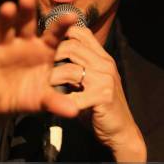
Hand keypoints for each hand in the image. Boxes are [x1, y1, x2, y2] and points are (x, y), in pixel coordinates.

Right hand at [0, 0, 78, 128]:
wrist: (4, 106)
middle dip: (27, 11)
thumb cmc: (29, 95)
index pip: (54, 34)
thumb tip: (74, 113)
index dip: (62, 25)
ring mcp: (6, 48)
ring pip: (5, 29)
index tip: (72, 16)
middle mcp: (25, 43)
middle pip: (27, 24)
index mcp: (44, 50)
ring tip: (7, 7)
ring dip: (6, 18)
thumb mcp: (44, 101)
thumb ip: (57, 103)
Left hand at [50, 25, 146, 162]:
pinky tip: (57, 104)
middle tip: (42, 70)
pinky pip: (74, 96)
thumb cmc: (100, 107)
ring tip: (45, 87)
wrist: (121, 131)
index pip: (82, 32)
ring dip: (52, 79)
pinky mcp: (102, 96)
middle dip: (52, 57)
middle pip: (71, 47)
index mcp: (102, 57)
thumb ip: (79, 68)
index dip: (63, 34)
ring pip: (69, 70)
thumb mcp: (92, 81)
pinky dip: (62, 101)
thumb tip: (54, 58)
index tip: (50, 45)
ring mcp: (105, 79)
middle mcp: (105, 64)